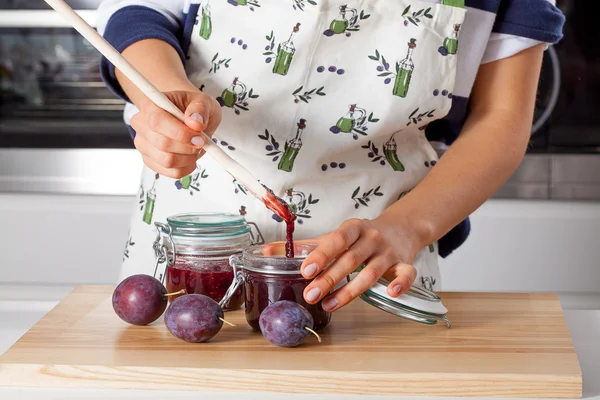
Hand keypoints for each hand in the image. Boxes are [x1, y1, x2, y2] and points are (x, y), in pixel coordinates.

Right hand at [131, 89, 221, 178]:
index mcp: (150, 104)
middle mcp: (141, 124)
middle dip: (188, 147)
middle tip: (202, 142)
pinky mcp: (150, 161)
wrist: (191, 118)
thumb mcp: (202, 101)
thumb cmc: (194, 108)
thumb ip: (200, 108)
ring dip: (189, 158)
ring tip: (197, 148)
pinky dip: (187, 168)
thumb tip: (196, 122)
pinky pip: (171, 172)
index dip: (180, 133)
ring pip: (167, 161)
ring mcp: (143, 144)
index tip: (199, 137)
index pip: (157, 121)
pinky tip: (191, 157)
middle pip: (162, 144)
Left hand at [299, 218, 419, 311]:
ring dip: (350, 291)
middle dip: (329, 279)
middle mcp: (371, 238)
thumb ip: (304, 246)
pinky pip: (406, 274)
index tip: (306, 270)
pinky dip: (401, 283)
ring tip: (329, 305)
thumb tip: (265, 252)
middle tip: (310, 295)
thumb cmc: (360, 236)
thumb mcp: (335, 236)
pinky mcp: (404, 264)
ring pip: (371, 272)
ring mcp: (389, 252)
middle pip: (350, 260)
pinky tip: (391, 293)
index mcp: (353, 228)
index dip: (321, 255)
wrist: (401, 228)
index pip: (336, 240)